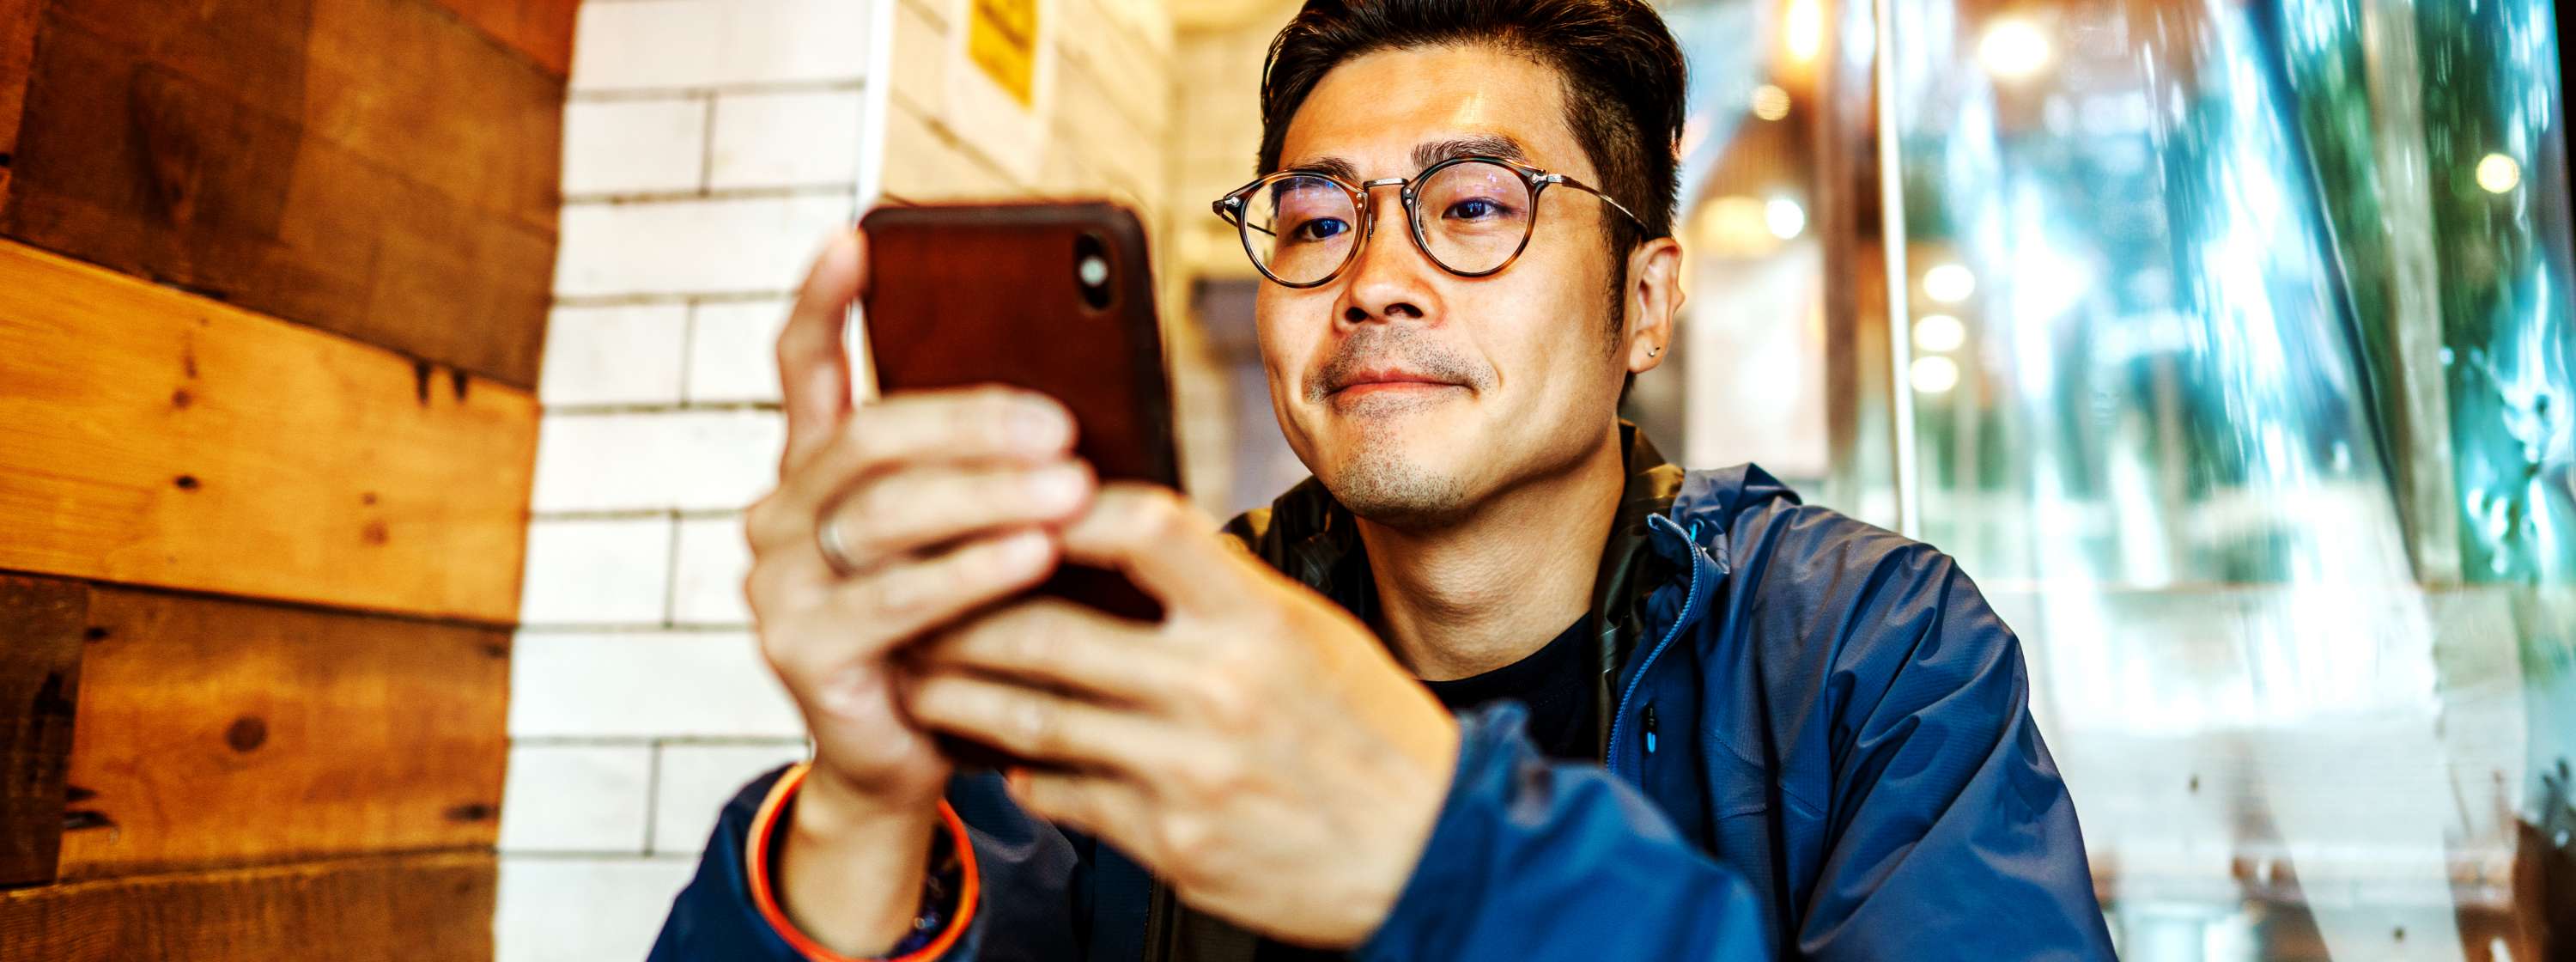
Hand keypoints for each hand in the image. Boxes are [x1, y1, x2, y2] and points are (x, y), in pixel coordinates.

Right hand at [742, 230, 1093, 951]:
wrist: (908, 758)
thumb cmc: (956, 631)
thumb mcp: (968, 539)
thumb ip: (982, 475)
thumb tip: (1067, 403)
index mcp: (813, 474)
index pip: (804, 369)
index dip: (825, 302)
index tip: (857, 236)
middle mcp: (779, 518)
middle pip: (870, 439)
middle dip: (970, 423)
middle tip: (1059, 422)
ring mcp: (780, 586)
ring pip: (886, 514)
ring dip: (987, 495)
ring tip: (1069, 485)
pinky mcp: (804, 654)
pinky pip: (895, 598)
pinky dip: (972, 572)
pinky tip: (1036, 555)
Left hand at [904, 484, 1461, 947]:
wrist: (1427, 852)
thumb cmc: (1369, 734)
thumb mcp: (1310, 636)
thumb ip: (1220, 591)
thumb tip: (1123, 535)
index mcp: (1258, 620)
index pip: (1140, 527)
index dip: (1059, 508)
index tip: (1010, 500)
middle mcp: (1216, 689)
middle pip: (1046, 632)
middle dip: (960, 615)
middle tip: (910, 598)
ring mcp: (1185, 773)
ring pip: (1032, 721)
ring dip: (959, 695)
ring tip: (919, 675)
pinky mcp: (1170, 845)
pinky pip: (1064, 797)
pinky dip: (1021, 773)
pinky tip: (999, 757)